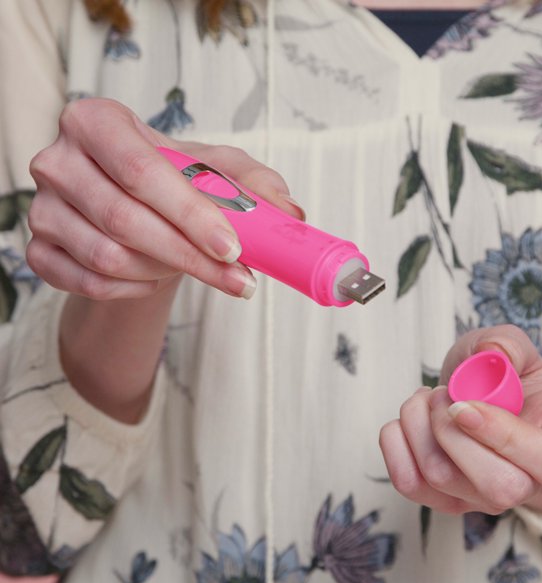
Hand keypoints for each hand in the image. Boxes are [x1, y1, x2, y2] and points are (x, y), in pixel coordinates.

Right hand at [27, 97, 302, 300]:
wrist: (130, 206)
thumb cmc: (170, 180)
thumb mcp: (214, 170)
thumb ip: (253, 184)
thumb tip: (290, 214)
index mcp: (98, 122)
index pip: (142, 172)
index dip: (191, 215)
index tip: (234, 249)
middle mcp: (59, 161)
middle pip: (126, 220)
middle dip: (192, 258)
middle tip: (239, 279)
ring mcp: (42, 209)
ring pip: (109, 257)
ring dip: (167, 273)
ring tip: (201, 271)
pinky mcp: (39, 250)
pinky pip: (91, 283)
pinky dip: (135, 289)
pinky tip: (158, 277)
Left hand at [379, 324, 541, 516]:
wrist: (486, 404)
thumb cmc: (505, 380)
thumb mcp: (515, 351)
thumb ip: (508, 344)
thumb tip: (491, 351)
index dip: (504, 435)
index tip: (463, 404)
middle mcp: (525, 485)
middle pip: (494, 486)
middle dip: (450, 430)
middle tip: (443, 395)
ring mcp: (479, 498)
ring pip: (439, 477)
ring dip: (417, 424)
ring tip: (429, 398)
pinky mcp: (440, 498)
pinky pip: (406, 481)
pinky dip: (395, 440)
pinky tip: (413, 419)